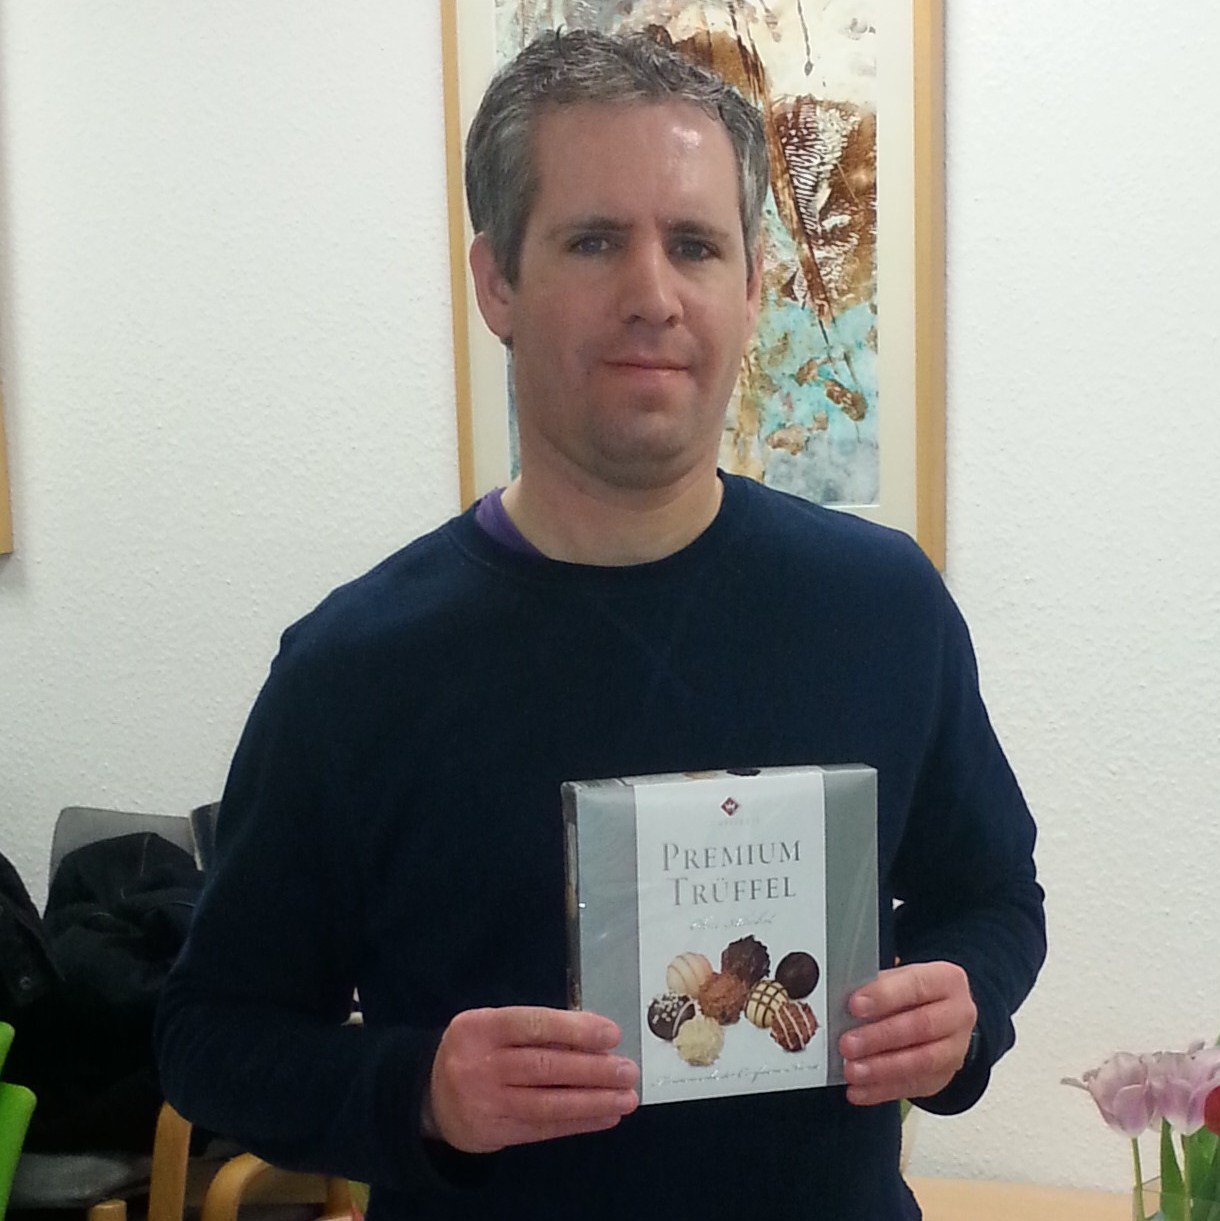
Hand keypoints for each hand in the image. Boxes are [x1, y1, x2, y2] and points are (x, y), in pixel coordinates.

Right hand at [427, 1006, 639, 1152]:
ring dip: (593, 1101)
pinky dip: (578, 1122)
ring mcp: (487, 1103)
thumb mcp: (492, 1027)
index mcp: (481, 1027)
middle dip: (593, 1069)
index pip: (533, 1024)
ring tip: (626, 1097)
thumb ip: (533, 1029)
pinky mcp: (495, 1133)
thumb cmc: (475, 1050)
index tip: (611, 1034)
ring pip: (548, 1102)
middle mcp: (481, 1065)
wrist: (428, 1096)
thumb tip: (592, 1034)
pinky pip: (544, 1128)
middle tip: (628, 1070)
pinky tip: (605, 1115)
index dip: (574, 1029)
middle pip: (545, 1066)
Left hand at [838, 962, 975, 1105]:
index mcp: (946, 980)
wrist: (941, 1014)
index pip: (916, 986)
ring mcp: (955, 1049)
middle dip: (879, 1037)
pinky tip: (859, 1090)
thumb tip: (842, 1003)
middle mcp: (958, 1014)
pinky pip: (914, 1087)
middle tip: (848, 1044)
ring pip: (921, 1061)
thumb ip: (877, 988)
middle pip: (921, 1027)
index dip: (884, 996)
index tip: (855, 1005)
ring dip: (881, 1068)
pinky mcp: (944, 1077)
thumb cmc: (913, 993)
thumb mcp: (899, 979)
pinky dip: (882, 1090)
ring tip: (852, 1070)